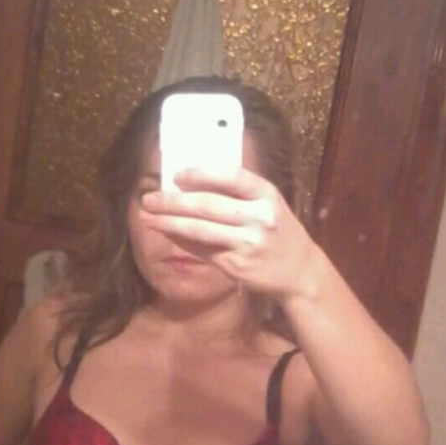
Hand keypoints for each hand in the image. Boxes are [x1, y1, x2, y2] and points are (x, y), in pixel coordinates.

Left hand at [139, 168, 315, 299]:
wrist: (299, 270)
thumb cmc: (278, 230)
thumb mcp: (268, 203)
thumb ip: (237, 193)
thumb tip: (187, 183)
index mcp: (267, 194)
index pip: (232, 176)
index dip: (202, 174)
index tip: (177, 175)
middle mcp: (259, 218)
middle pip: (208, 205)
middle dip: (172, 201)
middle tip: (149, 198)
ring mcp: (248, 244)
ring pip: (200, 230)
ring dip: (168, 223)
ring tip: (147, 215)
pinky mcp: (237, 266)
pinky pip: (202, 250)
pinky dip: (181, 240)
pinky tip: (167, 232)